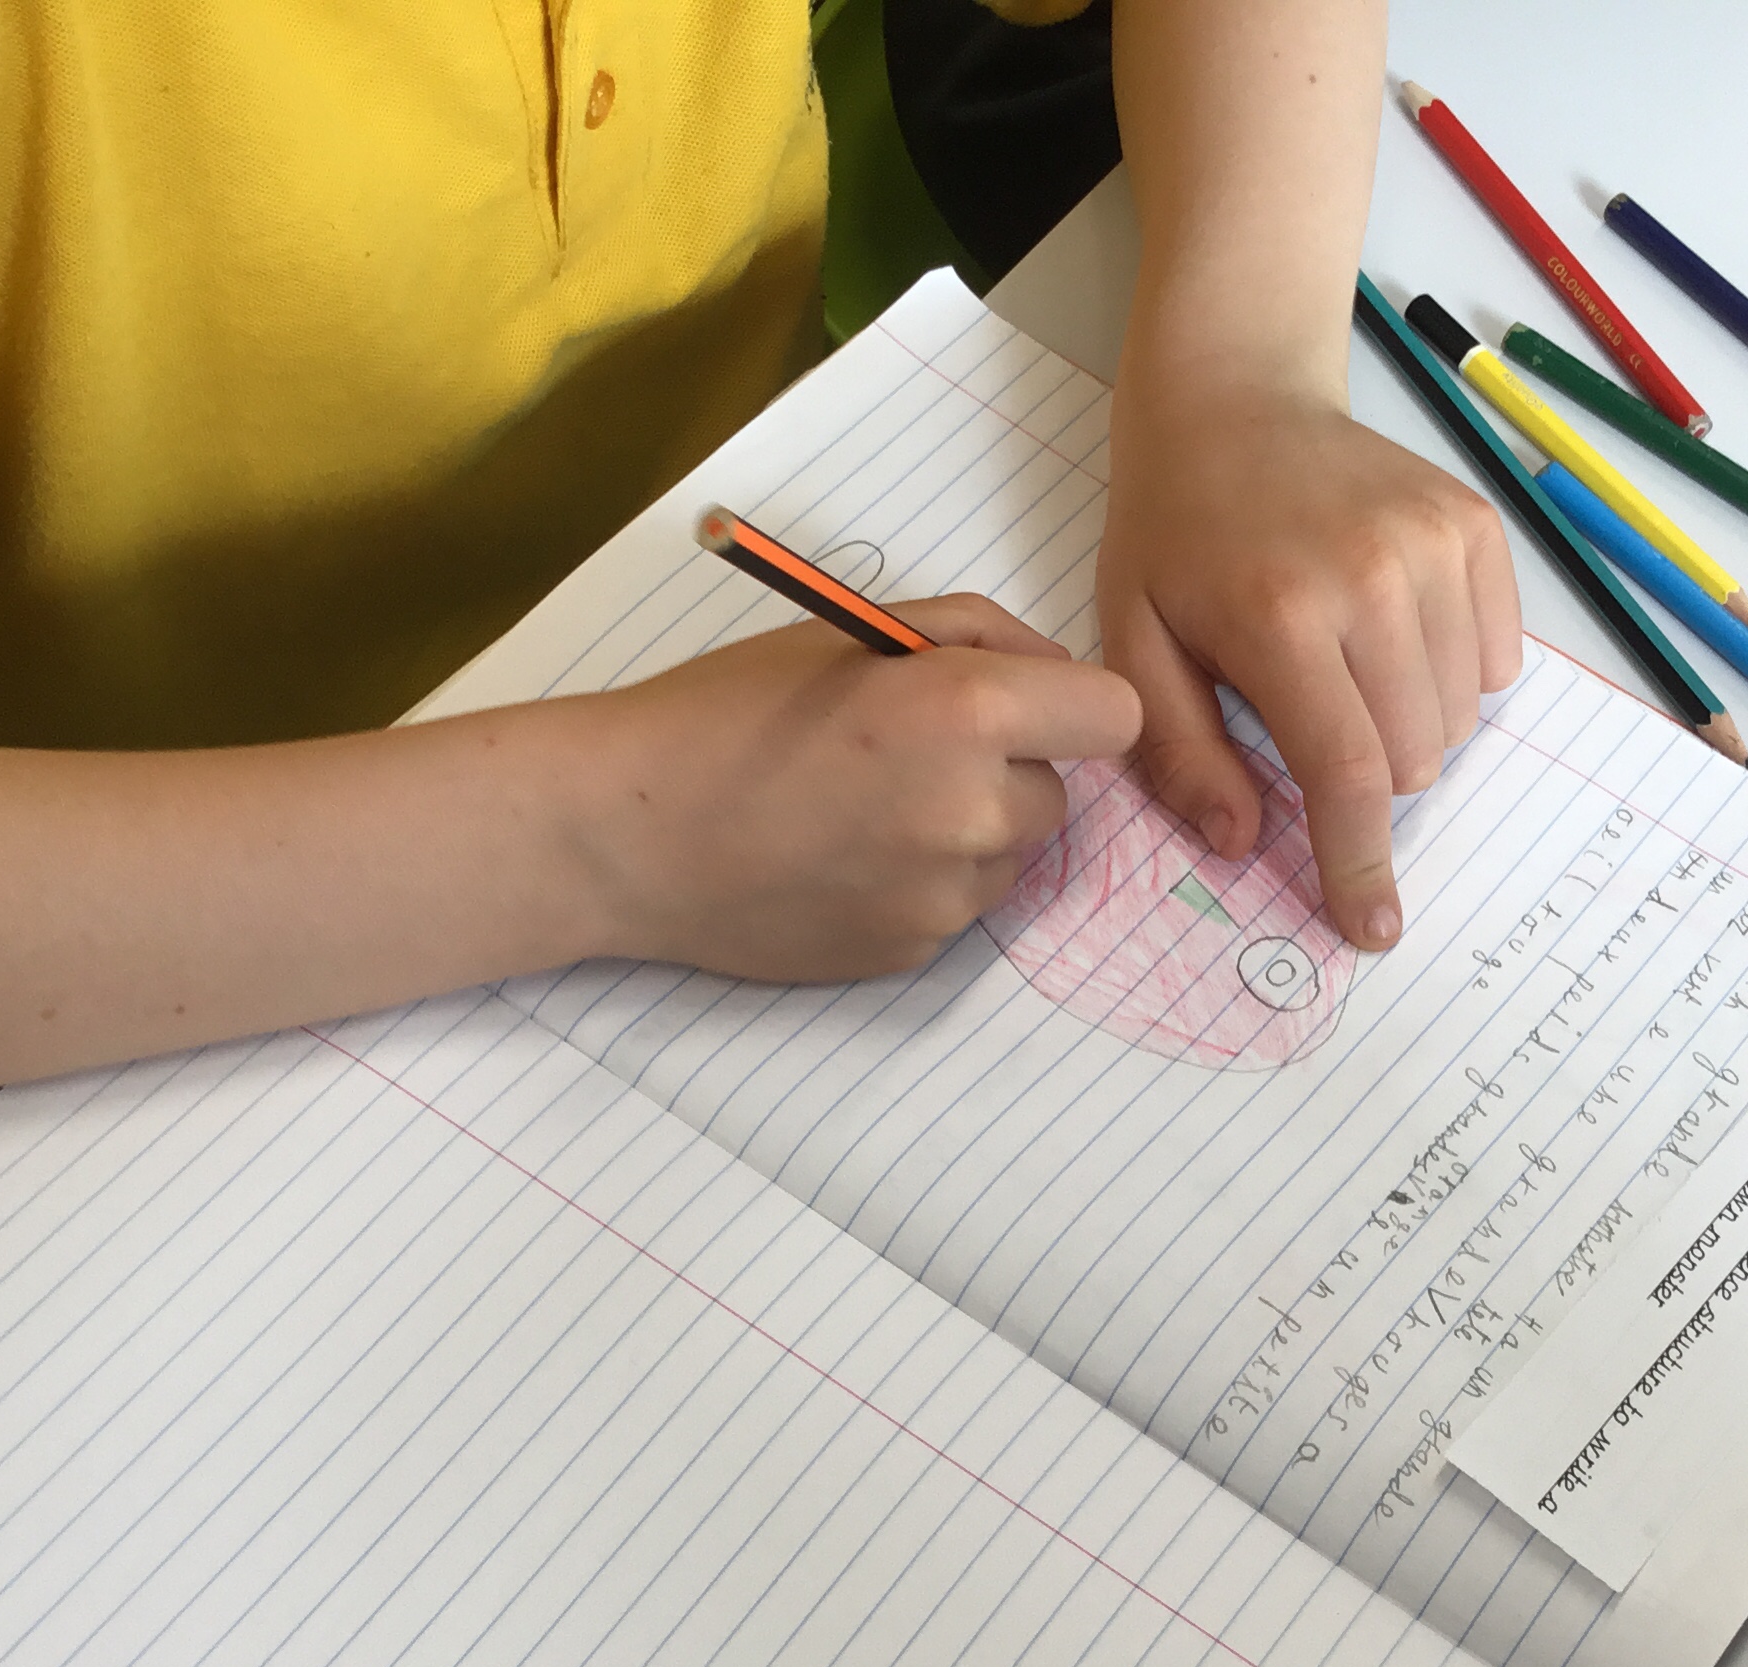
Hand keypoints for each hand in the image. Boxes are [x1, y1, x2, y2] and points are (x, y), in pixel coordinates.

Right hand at [564, 595, 1141, 979]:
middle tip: (904, 752)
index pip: (1117, 718)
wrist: (630, 833)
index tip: (1027, 707)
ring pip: (1010, 856)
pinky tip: (837, 858)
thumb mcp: (853, 632)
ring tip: (862, 807)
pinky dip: (918, 882)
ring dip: (966, 830)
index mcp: (968, 714)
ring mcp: (946, 896)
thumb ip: (976, 636)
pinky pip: (956, 908)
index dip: (1074, 707)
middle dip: (1006, 769)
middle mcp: (974, 813)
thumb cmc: (727, 712)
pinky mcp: (914, 952)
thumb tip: (1051, 672)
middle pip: (1059, 793)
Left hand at [1098, 373, 1521, 949]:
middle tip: (1310, 716)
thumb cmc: (1175, 532)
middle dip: (1367, 775)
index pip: (1347, 773)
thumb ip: (1182, 753)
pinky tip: (1390, 632)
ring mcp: (1435, 546)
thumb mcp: (1135, 644)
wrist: (1234, 399)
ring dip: (1408, 724)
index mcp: (1282, 616)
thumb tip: (1245, 842)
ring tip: (1345, 665)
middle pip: (1414, 758)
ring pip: (1459, 718)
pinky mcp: (1476, 527)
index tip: (1372, 926)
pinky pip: (1496, 660)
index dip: (1359, 864)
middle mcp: (1374, 579)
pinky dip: (1452, 674)